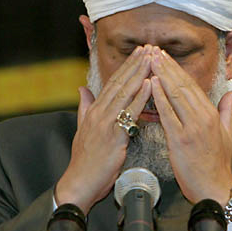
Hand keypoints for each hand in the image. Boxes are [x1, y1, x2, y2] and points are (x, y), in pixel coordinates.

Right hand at [56, 45, 153, 213]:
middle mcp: (99, 113)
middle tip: (149, 48)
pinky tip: (150, 85)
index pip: (112, 83)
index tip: (138, 53)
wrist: (79, 183)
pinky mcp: (113, 136)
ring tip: (152, 59)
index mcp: (94, 111)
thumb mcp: (82, 130)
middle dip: (135, 64)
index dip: (126, 66)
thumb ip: (85, 108)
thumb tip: (83, 89)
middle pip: (119, 83)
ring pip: (124, 93)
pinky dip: (140, 98)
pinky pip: (129, 113)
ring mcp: (105, 123)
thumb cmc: (85, 161)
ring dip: (140, 74)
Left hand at [150, 48, 231, 207]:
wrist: (214, 188)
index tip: (166, 57)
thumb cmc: (217, 164)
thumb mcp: (227, 134)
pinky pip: (168, 114)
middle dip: (167, 67)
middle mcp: (203, 117)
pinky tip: (151, 84)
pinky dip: (159, 97)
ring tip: (150, 61)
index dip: (178, 69)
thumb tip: (231, 94)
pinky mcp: (180, 140)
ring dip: (162, 76)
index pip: (193, 86)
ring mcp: (192, 127)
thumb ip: (226, 111)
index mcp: (211, 114)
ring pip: (176, 95)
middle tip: (154, 51)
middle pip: (183, 85)